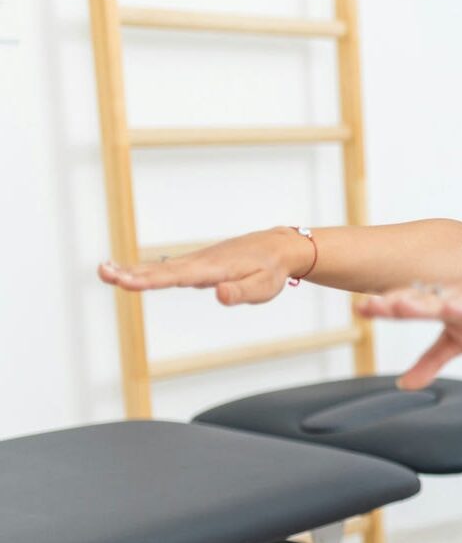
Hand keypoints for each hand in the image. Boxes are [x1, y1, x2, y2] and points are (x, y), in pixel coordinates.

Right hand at [96, 227, 309, 304]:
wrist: (277, 247)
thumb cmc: (270, 271)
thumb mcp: (263, 288)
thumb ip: (241, 293)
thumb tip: (220, 295)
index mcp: (213, 270)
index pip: (177, 277)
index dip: (151, 280)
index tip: (126, 281)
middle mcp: (199, 263)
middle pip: (160, 270)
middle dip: (131, 273)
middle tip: (103, 273)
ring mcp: (195, 262)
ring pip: (159, 267)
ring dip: (131, 270)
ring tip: (103, 272)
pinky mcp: (195, 264)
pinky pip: (165, 268)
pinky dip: (143, 269)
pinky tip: (125, 272)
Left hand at [358, 259, 461, 388]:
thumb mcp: (460, 341)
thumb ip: (431, 360)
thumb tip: (403, 385)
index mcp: (444, 305)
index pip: (410, 306)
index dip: (386, 307)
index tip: (360, 309)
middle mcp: (457, 296)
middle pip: (423, 299)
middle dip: (398, 302)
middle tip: (370, 304)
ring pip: (450, 299)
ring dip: (426, 302)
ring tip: (401, 304)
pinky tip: (454, 306)